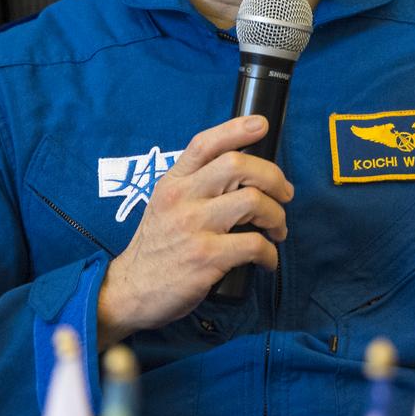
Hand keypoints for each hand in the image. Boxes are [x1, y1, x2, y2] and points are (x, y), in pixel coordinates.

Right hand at [96, 115, 292, 347]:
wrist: (130, 290)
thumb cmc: (157, 247)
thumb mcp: (165, 204)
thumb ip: (194, 185)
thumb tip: (242, 173)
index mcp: (172, 182)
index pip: (204, 143)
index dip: (237, 128)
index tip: (261, 125)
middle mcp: (181, 199)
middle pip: (238, 165)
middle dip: (273, 177)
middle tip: (284, 194)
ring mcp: (192, 227)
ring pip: (252, 202)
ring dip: (277, 216)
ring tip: (277, 230)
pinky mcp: (205, 258)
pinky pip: (253, 245)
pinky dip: (270, 254)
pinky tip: (267, 261)